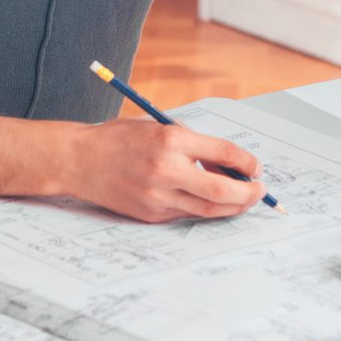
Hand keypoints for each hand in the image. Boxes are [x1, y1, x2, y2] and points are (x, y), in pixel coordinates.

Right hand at [67, 119, 266, 222]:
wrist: (81, 160)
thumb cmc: (122, 137)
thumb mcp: (160, 126)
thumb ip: (192, 143)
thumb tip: (226, 163)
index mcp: (171, 138)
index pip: (222, 152)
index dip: (246, 161)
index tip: (256, 166)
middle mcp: (166, 168)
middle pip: (220, 189)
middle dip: (247, 193)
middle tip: (259, 191)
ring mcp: (158, 195)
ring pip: (207, 208)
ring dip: (231, 206)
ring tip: (242, 199)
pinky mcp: (150, 214)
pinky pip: (186, 213)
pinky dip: (203, 207)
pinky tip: (210, 200)